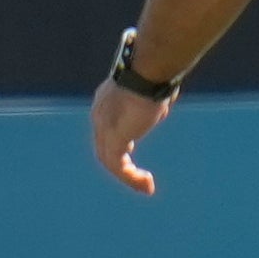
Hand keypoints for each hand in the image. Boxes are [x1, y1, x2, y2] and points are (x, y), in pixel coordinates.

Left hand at [91, 80, 171, 195]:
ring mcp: (103, 127)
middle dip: (121, 163)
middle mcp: (99, 115)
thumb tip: (159, 108)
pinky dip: (131, 178)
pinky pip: (118, 167)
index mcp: (105, 102)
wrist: (148, 71)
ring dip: (128, 176)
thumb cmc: (155, 74)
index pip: (106, 127)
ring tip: (147, 186)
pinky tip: (147, 184)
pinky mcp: (113, 138)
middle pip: (104, 147)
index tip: (132, 148)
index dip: (118, 140)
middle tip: (139, 176)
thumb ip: (150, 103)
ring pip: (109, 161)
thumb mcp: (151, 91)